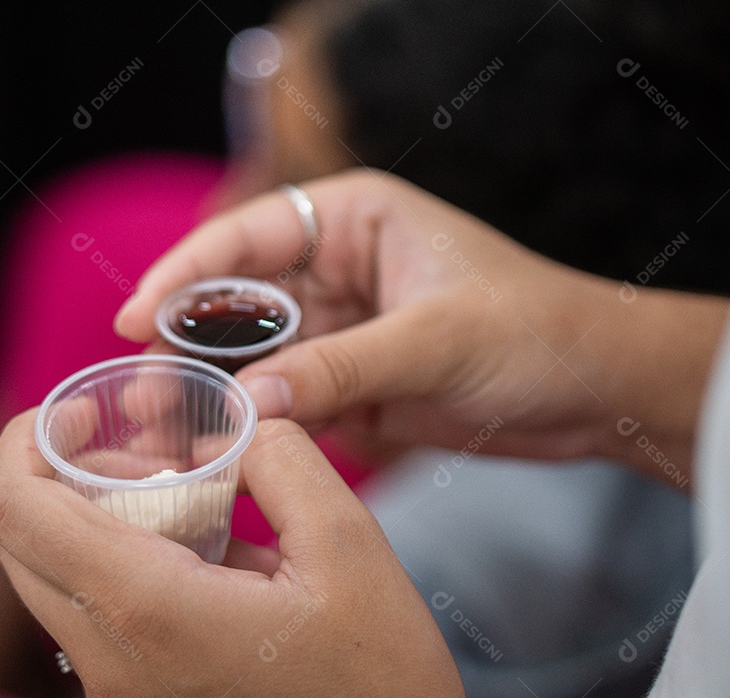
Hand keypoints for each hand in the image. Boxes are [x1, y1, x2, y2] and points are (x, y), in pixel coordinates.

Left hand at [0, 411, 469, 697]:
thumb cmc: (381, 686)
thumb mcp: (349, 548)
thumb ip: (281, 459)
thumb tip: (231, 425)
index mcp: (149, 612)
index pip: (14, 510)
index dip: (26, 439)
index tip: (86, 412)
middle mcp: (108, 666)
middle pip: (19, 543)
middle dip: (65, 475)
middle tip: (141, 452)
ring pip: (53, 582)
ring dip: (95, 522)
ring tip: (186, 499)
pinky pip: (92, 623)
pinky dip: (121, 570)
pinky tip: (203, 560)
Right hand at [116, 169, 726, 481]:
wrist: (597, 391)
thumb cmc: (534, 333)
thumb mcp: (435, 342)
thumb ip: (341, 367)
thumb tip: (249, 401)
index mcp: (352, 219)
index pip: (246, 236)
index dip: (182, 274)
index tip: (132, 316)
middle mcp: (334, 266)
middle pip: (236, 301)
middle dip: (189, 345)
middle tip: (144, 392)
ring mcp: (339, 327)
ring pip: (255, 355)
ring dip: (216, 389)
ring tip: (169, 428)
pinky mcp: (349, 380)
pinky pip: (287, 396)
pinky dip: (257, 421)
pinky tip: (221, 446)